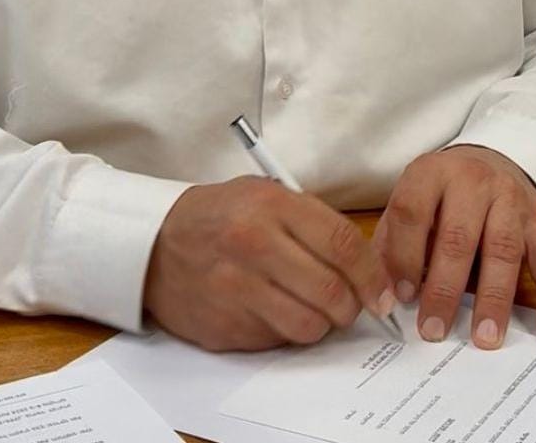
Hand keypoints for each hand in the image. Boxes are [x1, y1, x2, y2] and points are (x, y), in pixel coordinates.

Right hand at [144, 176, 396, 351]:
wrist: (153, 243)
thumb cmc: (218, 216)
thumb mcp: (262, 194)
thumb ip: (310, 221)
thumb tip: (364, 264)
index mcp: (270, 205)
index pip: (342, 244)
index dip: (373, 275)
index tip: (383, 293)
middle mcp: (254, 244)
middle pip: (332, 291)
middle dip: (352, 306)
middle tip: (349, 305)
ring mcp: (237, 288)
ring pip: (309, 325)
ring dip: (321, 323)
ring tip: (310, 308)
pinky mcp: (224, 324)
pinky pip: (276, 340)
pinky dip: (284, 331)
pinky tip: (272, 311)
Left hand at [373, 145, 535, 349]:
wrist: (495, 158)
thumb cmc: (444, 192)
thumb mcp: (413, 199)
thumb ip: (393, 241)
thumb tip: (380, 294)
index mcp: (432, 173)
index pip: (412, 213)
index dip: (404, 256)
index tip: (401, 297)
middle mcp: (473, 181)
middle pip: (458, 237)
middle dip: (444, 288)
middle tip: (434, 329)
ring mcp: (512, 200)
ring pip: (503, 251)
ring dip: (493, 299)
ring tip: (485, 338)